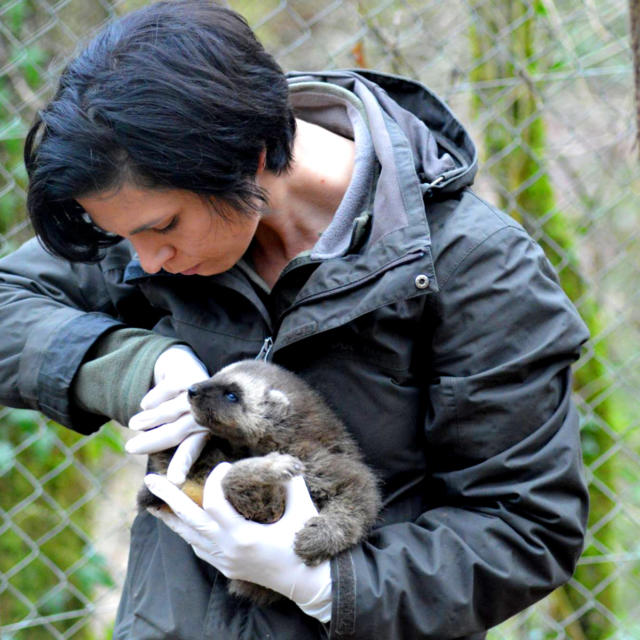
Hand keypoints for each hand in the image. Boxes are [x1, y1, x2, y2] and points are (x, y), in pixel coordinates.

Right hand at [126, 345, 209, 483]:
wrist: (183, 368)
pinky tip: (145, 405)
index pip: (194, 448)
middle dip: (155, 441)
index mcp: (206, 429)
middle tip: (130, 449)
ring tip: (133, 426)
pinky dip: (156, 398)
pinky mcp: (189, 374)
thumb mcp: (177, 425)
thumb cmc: (179, 406)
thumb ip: (169, 442)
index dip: (183, 464)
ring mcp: (199, 393)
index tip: (174, 482)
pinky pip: (170, 388)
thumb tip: (151, 479)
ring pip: (173, 410)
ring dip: (151, 419)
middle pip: (181, 430)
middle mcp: (206, 412)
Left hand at [144, 463, 331, 608]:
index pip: (214, 503)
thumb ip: (291, 482)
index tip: (223, 466)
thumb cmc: (305, 544)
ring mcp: (224, 561)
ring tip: (153, 502)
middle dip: (168, 499)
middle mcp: (227, 550)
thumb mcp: (303, 509)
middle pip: (189, 521)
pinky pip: (198, 548)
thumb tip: (281, 460)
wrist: (307, 583)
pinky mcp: (226, 567)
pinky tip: (181, 522)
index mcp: (243, 536)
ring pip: (188, 537)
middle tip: (150, 479)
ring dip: (171, 518)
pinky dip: (186, 532)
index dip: (214, 481)